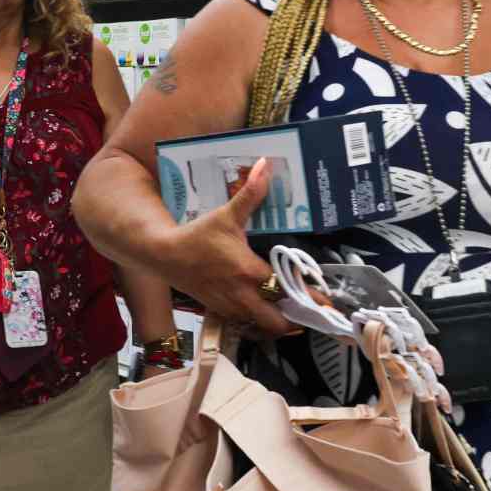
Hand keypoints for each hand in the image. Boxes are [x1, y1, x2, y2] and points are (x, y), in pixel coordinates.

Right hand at [155, 158, 293, 337]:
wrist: (164, 255)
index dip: (309, 298)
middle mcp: (242, 295)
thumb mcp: (227, 214)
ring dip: (277, 320)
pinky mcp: (219, 310)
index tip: (327, 304)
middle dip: (296, 320)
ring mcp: (230, 306)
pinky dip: (258, 318)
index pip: (287, 290)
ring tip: (293, 309)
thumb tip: (267, 165)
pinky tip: (265, 306)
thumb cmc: (197, 235)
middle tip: (310, 309)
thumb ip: (251, 193)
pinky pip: (246, 322)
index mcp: (249, 272)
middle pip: (277, 322)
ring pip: (261, 325)